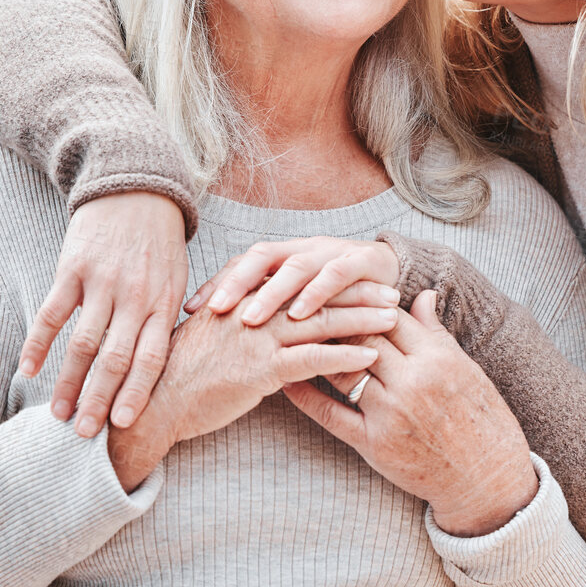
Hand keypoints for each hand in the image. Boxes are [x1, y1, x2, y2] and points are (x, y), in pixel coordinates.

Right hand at [23, 193, 186, 435]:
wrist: (137, 190)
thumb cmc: (160, 244)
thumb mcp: (178, 280)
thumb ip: (166, 321)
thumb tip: (158, 370)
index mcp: (163, 303)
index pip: (151, 358)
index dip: (137, 393)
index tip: (124, 426)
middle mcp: (134, 296)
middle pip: (115, 359)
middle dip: (99, 401)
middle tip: (85, 435)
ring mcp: (102, 282)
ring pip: (82, 343)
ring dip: (68, 382)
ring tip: (57, 414)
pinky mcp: (73, 268)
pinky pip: (52, 313)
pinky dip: (38, 343)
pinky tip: (28, 370)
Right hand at [106, 293, 398, 490]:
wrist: (157, 401)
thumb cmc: (186, 373)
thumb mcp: (218, 336)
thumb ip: (248, 325)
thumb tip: (278, 328)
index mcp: (245, 299)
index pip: (300, 282)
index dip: (335, 280)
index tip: (365, 279)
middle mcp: (254, 311)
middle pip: (317, 295)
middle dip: (358, 293)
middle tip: (393, 292)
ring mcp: (257, 339)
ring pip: (321, 322)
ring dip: (362, 319)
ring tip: (393, 318)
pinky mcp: (260, 369)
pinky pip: (311, 358)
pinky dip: (344, 355)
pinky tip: (370, 354)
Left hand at [184, 236, 400, 327]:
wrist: (395, 275)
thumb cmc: (342, 298)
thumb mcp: (302, 306)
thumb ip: (272, 316)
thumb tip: (221, 337)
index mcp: (285, 257)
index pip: (243, 264)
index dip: (217, 283)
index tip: (190, 311)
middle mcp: (304, 249)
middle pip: (262, 257)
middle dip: (237, 283)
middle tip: (216, 311)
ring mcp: (333, 252)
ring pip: (296, 265)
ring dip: (273, 292)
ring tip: (253, 318)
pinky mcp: (362, 261)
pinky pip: (336, 274)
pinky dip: (317, 293)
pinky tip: (301, 314)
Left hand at [283, 290, 538, 536]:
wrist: (486, 478)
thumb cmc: (481, 420)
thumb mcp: (466, 369)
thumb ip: (436, 333)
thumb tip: (422, 295)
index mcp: (439, 358)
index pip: (391, 317)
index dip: (365, 303)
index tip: (345, 293)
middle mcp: (413, 382)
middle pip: (363, 338)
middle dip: (337, 321)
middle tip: (309, 306)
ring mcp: (391, 414)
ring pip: (342, 369)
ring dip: (317, 351)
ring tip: (294, 335)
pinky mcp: (374, 444)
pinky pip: (330, 414)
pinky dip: (305, 396)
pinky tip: (287, 380)